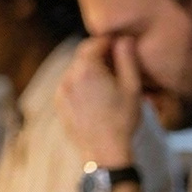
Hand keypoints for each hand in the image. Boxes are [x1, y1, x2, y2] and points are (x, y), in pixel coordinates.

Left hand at [55, 35, 145, 167]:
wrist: (105, 153)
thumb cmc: (122, 120)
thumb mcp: (132, 87)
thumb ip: (127, 58)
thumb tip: (124, 39)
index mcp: (87, 69)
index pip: (96, 43)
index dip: (110, 42)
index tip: (122, 47)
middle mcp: (69, 77)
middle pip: (84, 55)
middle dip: (100, 56)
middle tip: (118, 65)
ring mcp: (61, 91)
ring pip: (76, 70)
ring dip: (91, 70)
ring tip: (109, 83)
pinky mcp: (59, 104)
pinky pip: (70, 85)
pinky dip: (82, 84)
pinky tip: (98, 97)